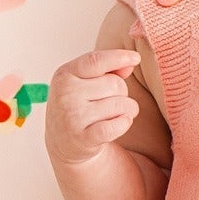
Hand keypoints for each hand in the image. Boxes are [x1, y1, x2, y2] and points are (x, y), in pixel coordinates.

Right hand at [44, 47, 140, 168]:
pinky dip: (125, 123)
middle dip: (122, 92)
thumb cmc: (80, 105)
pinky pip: (118, 125)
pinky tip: (120, 124)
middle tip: (112, 101)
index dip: (118, 57)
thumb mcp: (86, 82)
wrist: (63, 142)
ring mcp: (73, 117)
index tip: (136, 58)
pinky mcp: (83, 138)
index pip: (95, 61)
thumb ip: (108, 69)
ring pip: (121, 104)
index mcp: (64, 75)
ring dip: (127, 110)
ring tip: (117, 114)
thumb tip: (130, 63)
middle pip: (115, 84)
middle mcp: (65, 94)